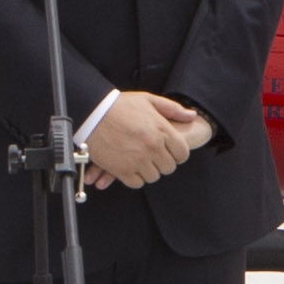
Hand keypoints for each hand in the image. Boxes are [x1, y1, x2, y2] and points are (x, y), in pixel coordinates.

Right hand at [82, 92, 204, 189]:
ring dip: (148, 170)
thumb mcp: (148, 100)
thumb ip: (172, 109)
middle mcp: (153, 147)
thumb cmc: (120, 106)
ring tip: (140, 159)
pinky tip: (129, 166)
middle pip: (169, 167)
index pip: (182, 154)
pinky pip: (137, 182)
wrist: (91, 113)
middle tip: (152, 156)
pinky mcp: (122, 170)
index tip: (169, 151)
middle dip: (162, 162)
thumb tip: (192, 116)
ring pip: (153, 176)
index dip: (177, 154)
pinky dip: (134, 177)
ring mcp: (138, 160)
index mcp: (162, 130)